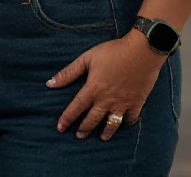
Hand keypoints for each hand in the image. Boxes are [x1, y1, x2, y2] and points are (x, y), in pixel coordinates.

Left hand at [47, 30, 164, 139]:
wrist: (140, 53)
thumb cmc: (112, 52)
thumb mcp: (87, 58)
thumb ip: (69, 73)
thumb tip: (50, 84)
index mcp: (93, 89)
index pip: (76, 107)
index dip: (67, 118)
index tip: (60, 128)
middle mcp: (107, 100)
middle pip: (93, 119)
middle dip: (84, 128)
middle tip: (78, 136)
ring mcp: (123, 104)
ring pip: (112, 123)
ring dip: (106, 132)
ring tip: (101, 137)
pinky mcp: (137, 103)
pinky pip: (131, 119)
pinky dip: (126, 124)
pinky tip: (123, 125)